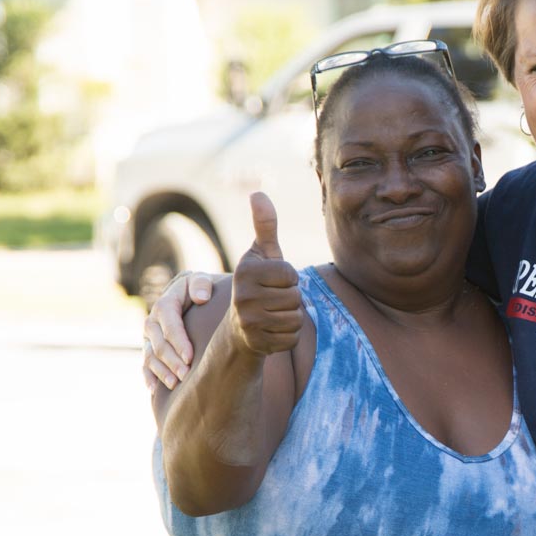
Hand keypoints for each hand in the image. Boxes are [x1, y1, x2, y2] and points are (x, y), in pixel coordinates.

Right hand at [143, 272, 213, 390]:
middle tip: (186, 376)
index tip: (190, 357)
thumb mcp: (204, 281)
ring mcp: (150, 336)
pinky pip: (146, 364)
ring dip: (161, 371)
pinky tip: (155, 390)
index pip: (168, 322)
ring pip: (150, 355)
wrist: (197, 296)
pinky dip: (150, 377)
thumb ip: (202, 284)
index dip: (178, 340)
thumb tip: (201, 297)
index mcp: (166, 302)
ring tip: (175, 385)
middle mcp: (154, 320)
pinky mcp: (151, 348)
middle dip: (171, 360)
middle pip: (158, 342)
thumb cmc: (204, 290)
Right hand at [226, 192, 302, 357]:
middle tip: (273, 299)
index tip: (273, 280)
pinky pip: (292, 337)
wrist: (240, 325)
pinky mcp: (257, 343)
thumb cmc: (257, 283)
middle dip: (291, 298)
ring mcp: (249, 322)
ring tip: (273, 313)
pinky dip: (288, 335)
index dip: (289, 277)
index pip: (290, 274)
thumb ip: (264, 226)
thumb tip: (258, 192)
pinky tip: (272, 330)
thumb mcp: (261, 254)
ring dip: (291, 317)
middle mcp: (242, 296)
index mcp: (245, 271)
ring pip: (295, 318)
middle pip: (295, 297)